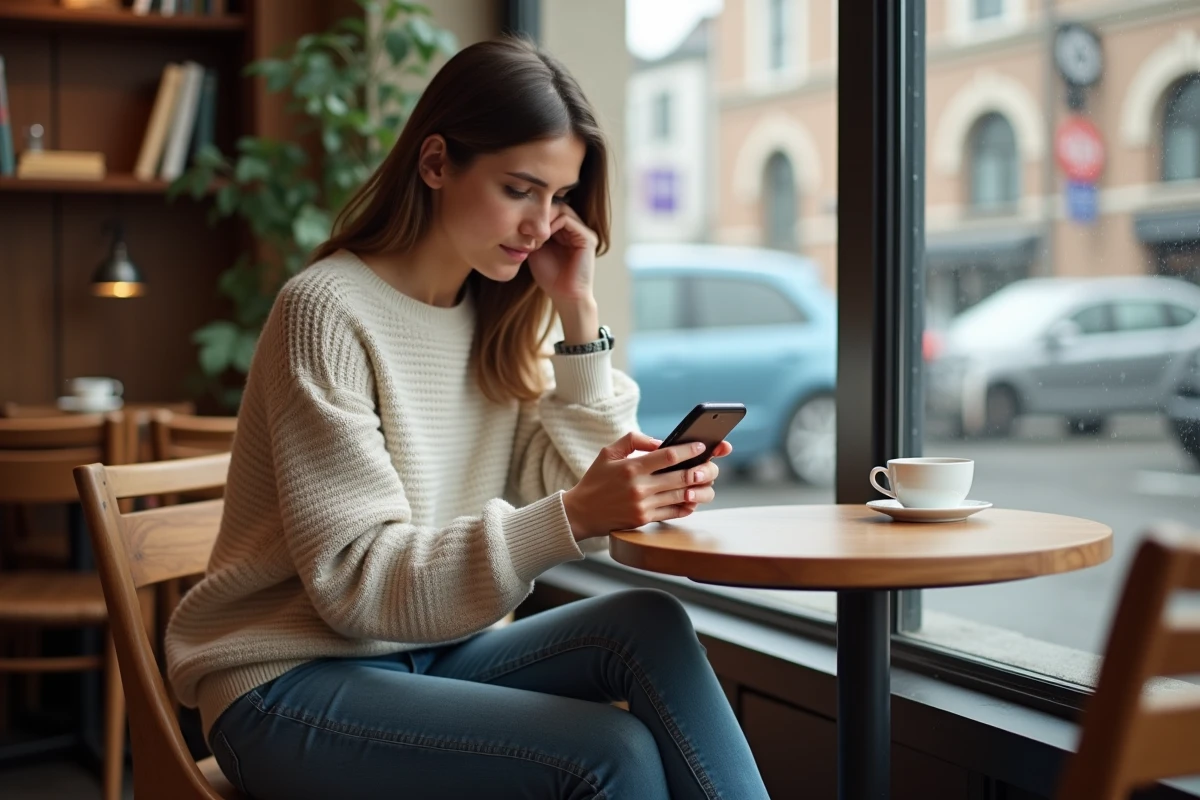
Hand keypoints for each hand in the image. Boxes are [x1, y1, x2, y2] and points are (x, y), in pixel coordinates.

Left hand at [527, 204, 596, 308]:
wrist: (565, 295)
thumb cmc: (550, 277)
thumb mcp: (536, 249)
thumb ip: (533, 232)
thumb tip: (522, 216)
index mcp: (565, 231)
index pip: (551, 210)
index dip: (535, 214)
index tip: (521, 228)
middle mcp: (576, 229)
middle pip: (556, 206)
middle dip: (539, 214)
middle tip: (525, 227)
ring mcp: (583, 232)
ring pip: (562, 209)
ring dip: (544, 218)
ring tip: (534, 233)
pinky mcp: (588, 238)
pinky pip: (568, 220)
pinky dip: (553, 224)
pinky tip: (543, 237)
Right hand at [562, 432, 734, 540]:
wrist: (581, 512)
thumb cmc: (596, 479)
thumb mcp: (608, 452)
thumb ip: (633, 440)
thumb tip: (660, 442)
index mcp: (631, 467)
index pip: (668, 456)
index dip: (689, 450)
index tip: (702, 446)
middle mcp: (639, 487)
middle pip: (681, 477)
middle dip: (701, 469)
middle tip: (711, 464)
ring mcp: (643, 506)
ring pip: (681, 496)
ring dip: (698, 488)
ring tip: (706, 480)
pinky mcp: (644, 520)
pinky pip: (674, 512)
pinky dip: (688, 505)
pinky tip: (693, 497)